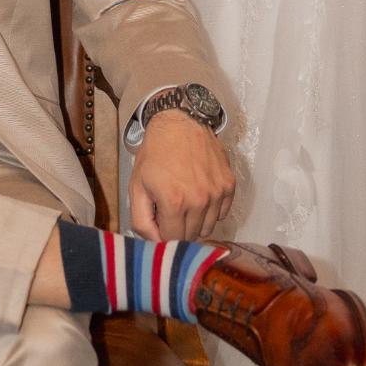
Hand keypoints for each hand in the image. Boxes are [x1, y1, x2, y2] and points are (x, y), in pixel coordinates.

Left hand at [129, 109, 234, 241]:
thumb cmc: (155, 154)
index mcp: (174, 202)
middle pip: (191, 236)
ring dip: (195, 221)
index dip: (163, 233)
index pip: (173, 240)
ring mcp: (217, 193)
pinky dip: (211, 211)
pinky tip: (199, 194)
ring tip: (185, 201)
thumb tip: (155, 243)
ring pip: (208, 228)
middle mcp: (200, 200)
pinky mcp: (229, 185)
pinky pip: (222, 214)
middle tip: (170, 208)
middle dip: (178, 228)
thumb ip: (141, 221)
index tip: (159, 220)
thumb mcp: (136, 186)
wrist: (180, 122)